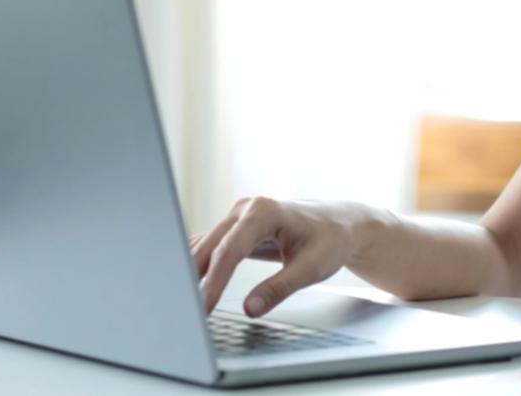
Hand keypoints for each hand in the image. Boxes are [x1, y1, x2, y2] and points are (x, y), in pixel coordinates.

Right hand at [190, 197, 364, 316]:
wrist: (340, 223)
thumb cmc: (330, 240)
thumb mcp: (311, 268)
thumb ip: (279, 288)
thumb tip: (249, 308)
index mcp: (264, 211)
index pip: (230, 250)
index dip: (214, 281)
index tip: (203, 307)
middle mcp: (245, 208)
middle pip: (210, 247)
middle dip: (193, 279)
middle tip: (184, 311)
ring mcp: (237, 216)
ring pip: (205, 247)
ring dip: (191, 273)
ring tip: (180, 303)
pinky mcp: (235, 227)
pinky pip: (211, 247)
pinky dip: (199, 267)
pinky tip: (187, 286)